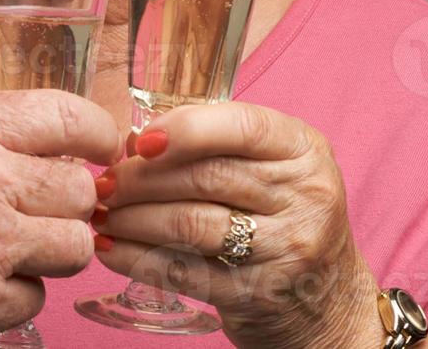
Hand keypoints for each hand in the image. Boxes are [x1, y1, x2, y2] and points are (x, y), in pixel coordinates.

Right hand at [0, 89, 122, 347]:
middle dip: (67, 203)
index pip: (67, 117)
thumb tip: (32, 145)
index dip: (100, 134)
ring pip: (74, 249)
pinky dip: (12, 297)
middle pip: (81, 191)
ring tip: (6, 250)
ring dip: (49, 252)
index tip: (106, 148)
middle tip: (39, 211)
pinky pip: (35, 300)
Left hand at [94, 102, 381, 348]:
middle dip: (141, 178)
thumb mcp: (270, 166)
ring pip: (190, 224)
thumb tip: (133, 142)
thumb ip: (214, 145)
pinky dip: (139, 259)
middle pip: (206, 176)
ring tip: (102, 215)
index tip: (139, 141)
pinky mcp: (259, 292)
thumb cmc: (281, 215)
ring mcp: (286, 248)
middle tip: (103, 183)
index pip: (242, 126)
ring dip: (133, 218)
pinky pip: (185, 271)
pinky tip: (113, 250)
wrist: (325, 301)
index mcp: (303, 149)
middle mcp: (304, 195)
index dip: (184, 129)